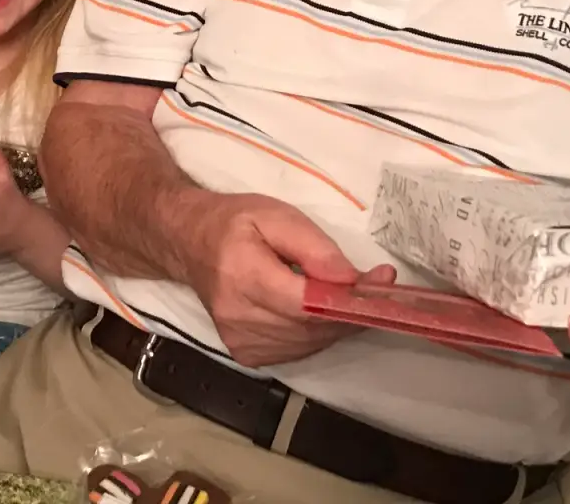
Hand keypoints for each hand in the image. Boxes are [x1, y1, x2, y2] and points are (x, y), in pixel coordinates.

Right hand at [180, 191, 395, 367]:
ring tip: (341, 294)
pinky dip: (315, 333)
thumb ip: (313, 246)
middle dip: (348, 309)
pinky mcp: (246, 355)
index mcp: (243, 275)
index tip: (381, 282)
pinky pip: (297, 351)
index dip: (347, 298)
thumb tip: (349, 278)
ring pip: (310, 343)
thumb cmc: (234, 223)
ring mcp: (241, 342)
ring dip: (334, 323)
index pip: (306, 303)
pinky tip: (313, 311)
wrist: (189, 243)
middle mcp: (239, 317)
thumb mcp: (275, 215)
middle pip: (312, 327)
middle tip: (371, 284)